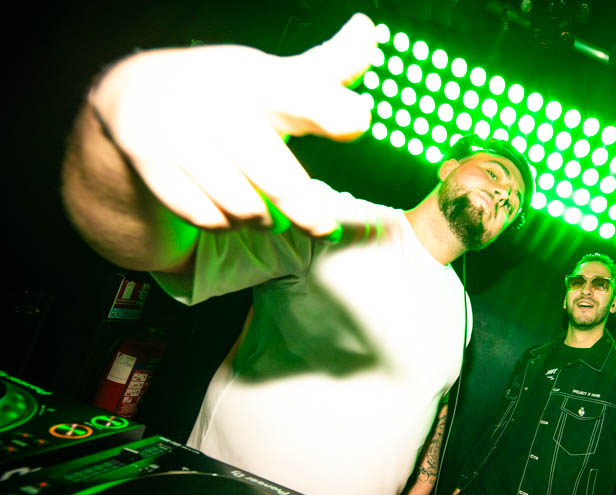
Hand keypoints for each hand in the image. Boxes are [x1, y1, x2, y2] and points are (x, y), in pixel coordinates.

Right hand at [89, 13, 378, 237]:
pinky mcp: (153, 164)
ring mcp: (181, 135)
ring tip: (271, 213)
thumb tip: (368, 30)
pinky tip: (230, 211)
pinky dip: (226, 224)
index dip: (331, 109)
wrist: (133, 94)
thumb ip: (329, 67)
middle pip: (278, 179)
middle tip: (324, 227)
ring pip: (245, 208)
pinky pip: (209, 218)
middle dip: (307, 213)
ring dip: (266, 220)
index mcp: (258, 80)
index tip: (359, 120)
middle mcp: (219, 104)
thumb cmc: (227, 91)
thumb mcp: (274, 75)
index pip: (301, 95)